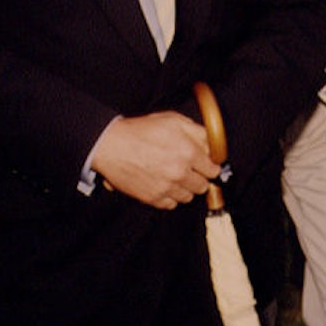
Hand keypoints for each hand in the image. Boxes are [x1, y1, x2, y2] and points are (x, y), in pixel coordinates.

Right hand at [91, 111, 218, 209]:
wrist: (111, 145)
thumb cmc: (141, 130)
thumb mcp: (173, 120)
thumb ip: (198, 132)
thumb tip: (213, 145)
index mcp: (188, 152)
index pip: (214, 169)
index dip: (210, 166)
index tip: (206, 164)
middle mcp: (180, 173)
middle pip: (203, 186)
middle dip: (199, 177)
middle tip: (189, 170)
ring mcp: (166, 187)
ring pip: (188, 197)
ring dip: (185, 188)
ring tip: (174, 176)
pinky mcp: (153, 198)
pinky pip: (171, 205)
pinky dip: (170, 197)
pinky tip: (164, 184)